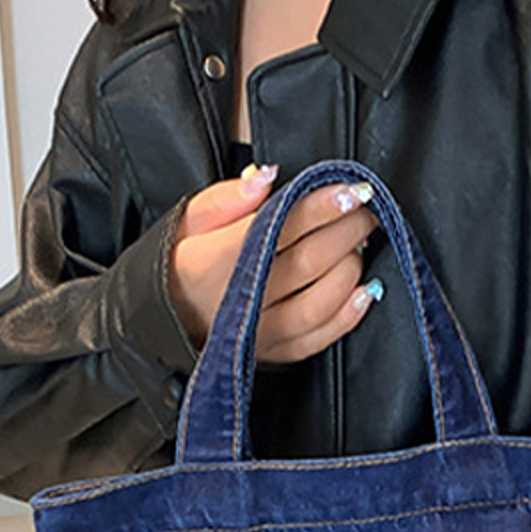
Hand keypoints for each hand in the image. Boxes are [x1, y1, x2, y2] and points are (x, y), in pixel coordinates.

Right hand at [168, 165, 382, 363]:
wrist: (164, 320)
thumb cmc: (181, 266)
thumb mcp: (186, 222)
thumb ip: (225, 199)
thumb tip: (265, 176)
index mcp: (215, 261)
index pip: (280, 227)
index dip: (322, 206)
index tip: (353, 189)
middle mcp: (241, 301)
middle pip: (308, 262)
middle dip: (347, 231)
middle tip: (366, 209)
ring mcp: (259, 333)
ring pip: (319, 303)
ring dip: (350, 269)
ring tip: (360, 243)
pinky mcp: (273, 354)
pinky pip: (318, 339)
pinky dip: (349, 314)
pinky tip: (364, 291)